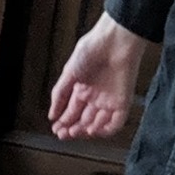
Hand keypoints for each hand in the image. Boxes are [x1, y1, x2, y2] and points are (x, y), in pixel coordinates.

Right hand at [48, 12, 147, 140]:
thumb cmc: (92, 49)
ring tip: (74, 132)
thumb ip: (60, 94)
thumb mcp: (69, 72)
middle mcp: (96, 96)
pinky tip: (92, 130)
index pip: (73, 112)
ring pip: (98, 123)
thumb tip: (51, 114)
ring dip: (86, 132)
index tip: (56, 129)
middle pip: (84, 120)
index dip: (64, 122)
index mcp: (83, 88)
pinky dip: (104, 129)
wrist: (114, 40)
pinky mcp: (123, 100)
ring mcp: (110, 99)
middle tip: (62, 134)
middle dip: (72, 129)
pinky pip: (116, 121)